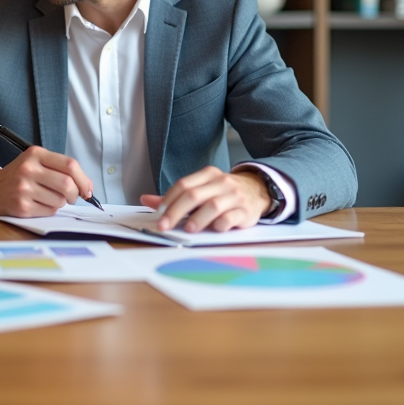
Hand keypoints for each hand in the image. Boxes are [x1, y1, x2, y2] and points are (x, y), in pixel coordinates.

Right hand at [0, 147, 93, 217]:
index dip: (84, 179)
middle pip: (67, 184)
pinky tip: (38, 203)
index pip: (70, 165)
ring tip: (48, 197)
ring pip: (60, 200)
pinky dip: (50, 210)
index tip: (87, 189)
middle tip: (72, 197)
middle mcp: (28, 169)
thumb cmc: (19, 175)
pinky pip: (49, 211)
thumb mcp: (36, 161)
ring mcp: (24, 189)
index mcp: (35, 154)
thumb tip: (87, 187)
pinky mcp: (21, 206)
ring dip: (60, 202)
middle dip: (75, 194)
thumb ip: (60, 168)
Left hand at [140, 166, 270, 232]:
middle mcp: (221, 183)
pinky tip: (213, 229)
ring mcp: (234, 196)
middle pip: (194, 195)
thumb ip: (175, 196)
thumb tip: (145, 199)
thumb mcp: (201, 189)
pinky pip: (230, 217)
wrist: (258, 190)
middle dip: (176, 211)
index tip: (159, 214)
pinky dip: (220, 224)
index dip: (169, 199)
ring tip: (188, 229)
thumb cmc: (223, 192)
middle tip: (165, 225)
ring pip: (212, 206)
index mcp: (208, 175)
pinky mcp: (245, 211)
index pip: (184, 185)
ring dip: (198, 218)